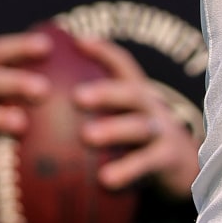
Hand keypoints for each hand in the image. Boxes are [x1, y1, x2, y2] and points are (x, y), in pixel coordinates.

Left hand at [71, 35, 200, 199]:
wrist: (183, 168)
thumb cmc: (138, 141)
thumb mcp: (123, 121)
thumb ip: (93, 114)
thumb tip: (38, 111)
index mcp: (137, 94)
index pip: (123, 65)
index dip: (104, 51)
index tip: (78, 42)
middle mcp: (152, 107)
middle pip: (131, 92)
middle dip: (106, 91)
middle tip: (77, 97)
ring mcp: (163, 131)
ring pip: (140, 126)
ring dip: (114, 129)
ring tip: (87, 136)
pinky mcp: (169, 158)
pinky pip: (148, 162)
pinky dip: (128, 169)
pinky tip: (105, 180)